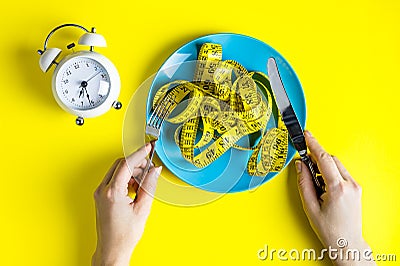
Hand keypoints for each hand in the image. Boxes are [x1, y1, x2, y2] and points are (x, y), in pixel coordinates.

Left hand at [92, 144, 161, 265]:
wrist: (112, 249)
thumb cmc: (125, 235)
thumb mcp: (143, 208)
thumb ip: (149, 185)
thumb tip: (154, 170)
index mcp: (112, 192)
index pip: (126, 164)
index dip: (139, 154)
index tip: (148, 147)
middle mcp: (102, 190)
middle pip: (120, 164)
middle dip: (136, 163)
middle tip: (150, 168)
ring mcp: (100, 193)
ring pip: (117, 171)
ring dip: (131, 171)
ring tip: (143, 183)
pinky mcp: (101, 196)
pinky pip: (114, 179)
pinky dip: (125, 179)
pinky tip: (135, 188)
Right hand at [296, 131, 375, 264]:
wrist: (346, 242)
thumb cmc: (329, 228)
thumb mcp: (309, 206)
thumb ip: (303, 182)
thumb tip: (300, 165)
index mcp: (337, 188)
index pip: (323, 158)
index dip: (313, 144)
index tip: (306, 135)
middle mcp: (349, 184)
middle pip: (330, 159)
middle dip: (317, 158)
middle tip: (304, 164)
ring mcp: (355, 186)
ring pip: (336, 165)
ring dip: (324, 166)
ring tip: (315, 182)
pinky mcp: (355, 188)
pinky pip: (341, 173)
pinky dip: (330, 173)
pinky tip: (323, 185)